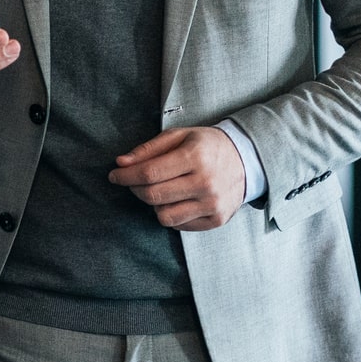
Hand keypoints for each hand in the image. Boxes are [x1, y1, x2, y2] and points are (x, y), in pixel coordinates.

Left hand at [107, 127, 245, 231]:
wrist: (246, 160)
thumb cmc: (206, 146)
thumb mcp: (180, 136)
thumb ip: (148, 149)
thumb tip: (121, 163)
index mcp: (195, 156)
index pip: (149, 173)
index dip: (126, 176)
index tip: (114, 174)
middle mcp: (205, 182)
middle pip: (153, 196)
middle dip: (135, 189)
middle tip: (133, 181)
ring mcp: (212, 204)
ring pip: (163, 216)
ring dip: (154, 204)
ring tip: (161, 190)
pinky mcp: (217, 219)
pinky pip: (179, 225)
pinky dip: (171, 214)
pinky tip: (177, 199)